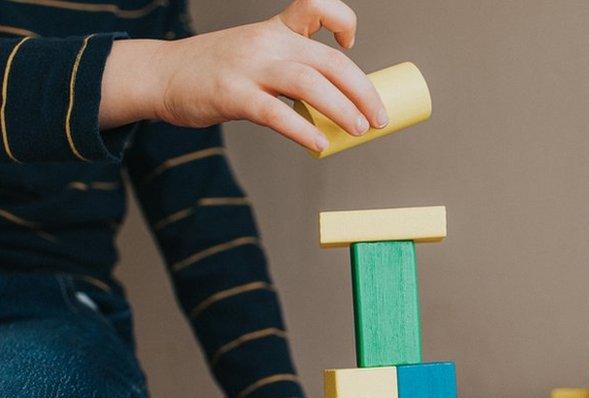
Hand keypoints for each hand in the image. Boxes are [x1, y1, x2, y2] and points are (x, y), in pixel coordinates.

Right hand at [100, 0, 387, 151]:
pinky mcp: (231, 94)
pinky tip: (319, 145)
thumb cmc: (216, 71)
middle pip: (328, 60)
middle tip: (380, 118)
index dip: (342, 20)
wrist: (160, 76)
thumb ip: (291, 72)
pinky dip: (302, 130)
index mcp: (275, 30)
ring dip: (342, 109)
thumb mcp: (256, 54)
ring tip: (360, 130)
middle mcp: (266, 43)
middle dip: (362, 90)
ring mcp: (248, 67)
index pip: (315, 6)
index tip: (351, 46)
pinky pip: (275, 112)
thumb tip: (336, 110)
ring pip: (308, 83)